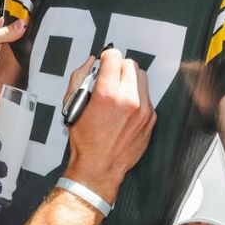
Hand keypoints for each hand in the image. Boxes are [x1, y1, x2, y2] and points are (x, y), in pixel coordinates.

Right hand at [63, 48, 155, 203]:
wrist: (99, 168)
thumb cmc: (85, 141)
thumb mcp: (73, 106)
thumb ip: (79, 78)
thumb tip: (90, 62)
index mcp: (107, 94)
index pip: (114, 57)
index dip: (106, 56)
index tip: (103, 61)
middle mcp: (129, 100)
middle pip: (130, 64)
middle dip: (118, 67)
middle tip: (109, 77)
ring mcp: (143, 110)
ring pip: (142, 77)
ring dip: (130, 79)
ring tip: (119, 91)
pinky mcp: (151, 119)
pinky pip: (147, 96)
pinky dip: (137, 96)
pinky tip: (125, 107)